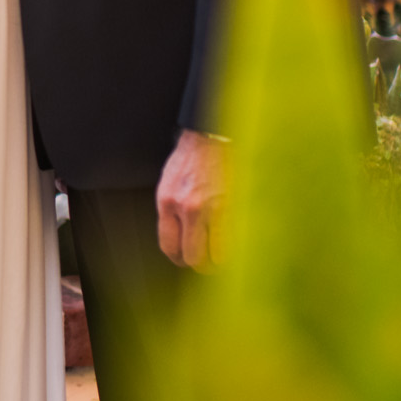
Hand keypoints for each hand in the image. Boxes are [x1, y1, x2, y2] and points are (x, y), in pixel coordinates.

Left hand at [156, 129, 227, 270]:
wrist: (212, 136)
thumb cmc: (192, 156)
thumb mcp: (169, 183)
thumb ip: (172, 211)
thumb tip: (179, 236)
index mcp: (167, 202)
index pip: (169, 246)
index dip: (178, 259)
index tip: (185, 259)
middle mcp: (186, 208)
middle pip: (191, 256)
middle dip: (199, 264)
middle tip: (205, 261)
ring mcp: (210, 209)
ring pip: (214, 255)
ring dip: (218, 261)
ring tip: (221, 257)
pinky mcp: (231, 206)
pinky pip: (231, 242)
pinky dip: (233, 249)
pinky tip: (234, 246)